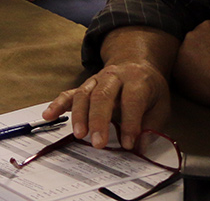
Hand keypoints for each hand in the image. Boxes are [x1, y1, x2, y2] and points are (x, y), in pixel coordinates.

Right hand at [43, 60, 171, 150]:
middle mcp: (114, 76)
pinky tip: (48, 115)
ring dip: (79, 115)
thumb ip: (151, 126)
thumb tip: (139, 146)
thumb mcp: (160, 105)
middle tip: (98, 143)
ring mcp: (96, 79)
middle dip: (99, 120)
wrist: (136, 63)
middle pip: (103, 95)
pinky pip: (69, 93)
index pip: (132, 100)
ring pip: (84, 94)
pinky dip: (57, 104)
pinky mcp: (85, 85)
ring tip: (79, 135)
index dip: (130, 122)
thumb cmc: (149, 89)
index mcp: (137, 80)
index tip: (128, 144)